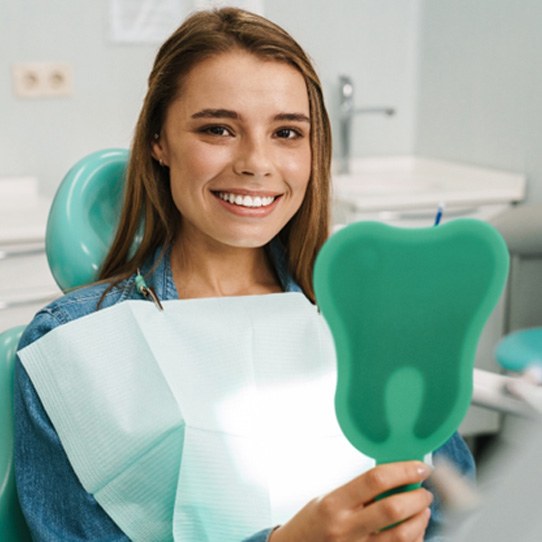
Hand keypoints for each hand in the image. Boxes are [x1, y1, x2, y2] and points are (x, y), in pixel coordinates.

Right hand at [269, 461, 432, 540]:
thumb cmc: (311, 524)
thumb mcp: (327, 499)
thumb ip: (357, 491)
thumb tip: (392, 477)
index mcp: (334, 503)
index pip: (374, 480)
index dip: (402, 471)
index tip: (419, 467)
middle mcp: (346, 528)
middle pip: (392, 509)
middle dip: (417, 497)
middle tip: (424, 490)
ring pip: (402, 535)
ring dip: (420, 519)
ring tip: (423, 508)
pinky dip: (414, 538)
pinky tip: (415, 529)